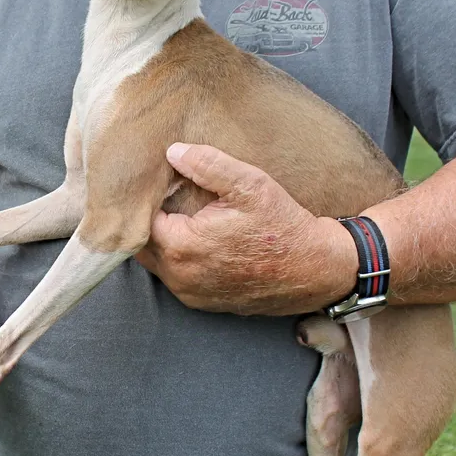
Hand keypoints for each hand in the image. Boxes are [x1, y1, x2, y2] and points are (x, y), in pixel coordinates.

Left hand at [135, 143, 355, 315]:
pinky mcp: (204, 303)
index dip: (146, 199)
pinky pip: (177, 277)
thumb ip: (207, 164)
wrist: (316, 270)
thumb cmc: (283, 226)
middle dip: (150, 222)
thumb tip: (173, 152)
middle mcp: (179, 277)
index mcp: (181, 247)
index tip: (159, 183)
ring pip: (158, 263)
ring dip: (163, 242)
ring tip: (180, 217)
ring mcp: (191, 294)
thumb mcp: (249, 184)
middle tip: (166, 198)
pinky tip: (197, 240)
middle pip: (143, 245)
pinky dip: (179, 259)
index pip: (139, 220)